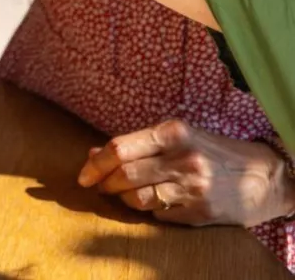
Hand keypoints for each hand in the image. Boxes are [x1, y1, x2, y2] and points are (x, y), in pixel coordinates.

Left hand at [76, 119, 294, 225]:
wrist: (264, 177)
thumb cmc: (213, 152)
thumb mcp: (178, 137)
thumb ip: (137, 144)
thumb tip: (93, 153)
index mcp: (174, 133)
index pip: (120, 148)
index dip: (95, 163)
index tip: (83, 175)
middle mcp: (183, 159)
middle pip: (125, 174)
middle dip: (104, 182)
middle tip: (98, 186)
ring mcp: (193, 188)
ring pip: (138, 198)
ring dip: (123, 198)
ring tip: (123, 194)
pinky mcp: (200, 212)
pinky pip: (159, 214)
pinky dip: (148, 210)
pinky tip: (152, 202)